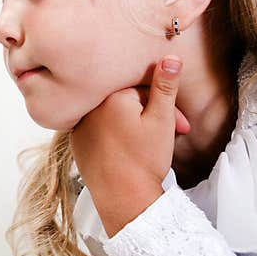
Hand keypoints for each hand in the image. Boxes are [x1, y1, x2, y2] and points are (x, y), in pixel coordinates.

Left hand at [70, 56, 189, 236]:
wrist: (123, 198)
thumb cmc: (145, 159)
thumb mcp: (162, 119)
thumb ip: (165, 86)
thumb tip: (171, 57)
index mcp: (111, 94)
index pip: (142, 89)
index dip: (164, 105)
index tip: (180, 124)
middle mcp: (90, 105)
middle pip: (126, 100)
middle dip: (150, 114)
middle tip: (171, 134)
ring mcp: (79, 123)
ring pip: (111, 114)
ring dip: (131, 123)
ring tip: (147, 144)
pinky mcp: (75, 141)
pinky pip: (97, 128)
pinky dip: (112, 134)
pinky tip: (125, 150)